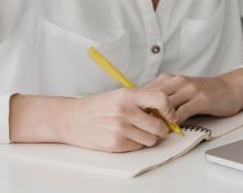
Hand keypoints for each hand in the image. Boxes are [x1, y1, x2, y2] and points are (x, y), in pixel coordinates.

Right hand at [9, 88, 178, 152]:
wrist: (71, 118)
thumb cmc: (97, 106)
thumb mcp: (119, 95)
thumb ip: (141, 99)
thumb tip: (167, 106)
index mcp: (128, 95)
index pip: (160, 100)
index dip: (170, 110)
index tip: (170, 115)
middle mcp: (125, 111)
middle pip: (159, 126)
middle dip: (162, 129)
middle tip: (157, 127)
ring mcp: (120, 129)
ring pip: (151, 139)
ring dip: (149, 137)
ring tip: (138, 131)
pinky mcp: (115, 144)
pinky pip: (138, 147)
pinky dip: (136, 144)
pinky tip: (126, 136)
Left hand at [142, 73, 242, 123]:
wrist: (230, 88)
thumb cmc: (204, 92)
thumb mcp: (181, 90)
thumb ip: (165, 98)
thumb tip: (145, 112)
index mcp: (170, 79)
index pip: (146, 91)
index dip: (138, 105)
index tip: (133, 117)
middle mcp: (178, 81)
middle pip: (153, 97)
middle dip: (145, 113)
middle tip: (139, 127)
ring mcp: (190, 89)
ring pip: (166, 104)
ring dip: (159, 119)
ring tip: (154, 130)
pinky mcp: (201, 99)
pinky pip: (183, 112)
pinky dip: (175, 122)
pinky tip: (172, 129)